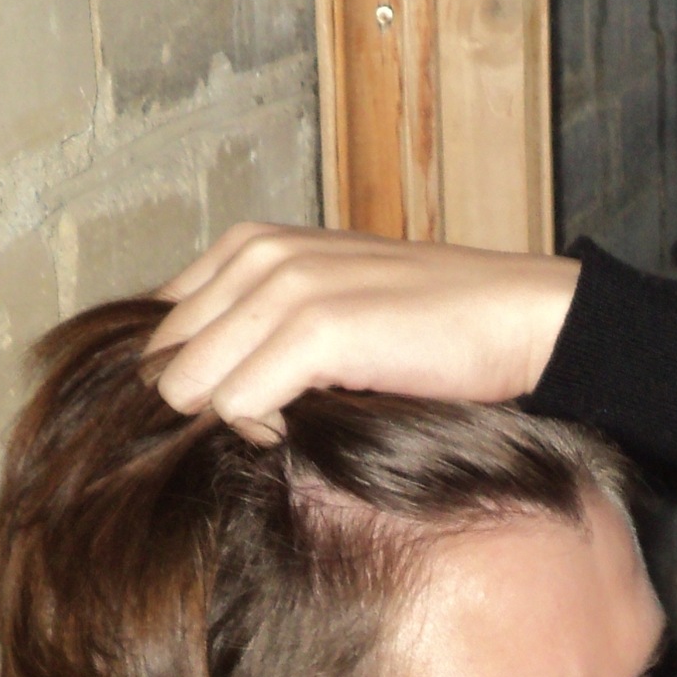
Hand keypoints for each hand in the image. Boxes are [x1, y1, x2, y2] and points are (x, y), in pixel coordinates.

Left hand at [147, 225, 581, 442]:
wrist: (517, 319)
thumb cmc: (429, 325)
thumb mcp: (327, 302)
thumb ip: (256, 325)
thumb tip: (185, 387)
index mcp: (252, 244)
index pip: (160, 327)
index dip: (193, 377)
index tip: (246, 399)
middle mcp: (259, 256)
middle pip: (165, 361)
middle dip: (204, 403)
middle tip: (268, 418)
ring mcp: (285, 289)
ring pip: (189, 388)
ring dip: (233, 421)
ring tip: (293, 418)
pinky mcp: (316, 331)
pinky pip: (236, 406)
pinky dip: (265, 432)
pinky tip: (308, 424)